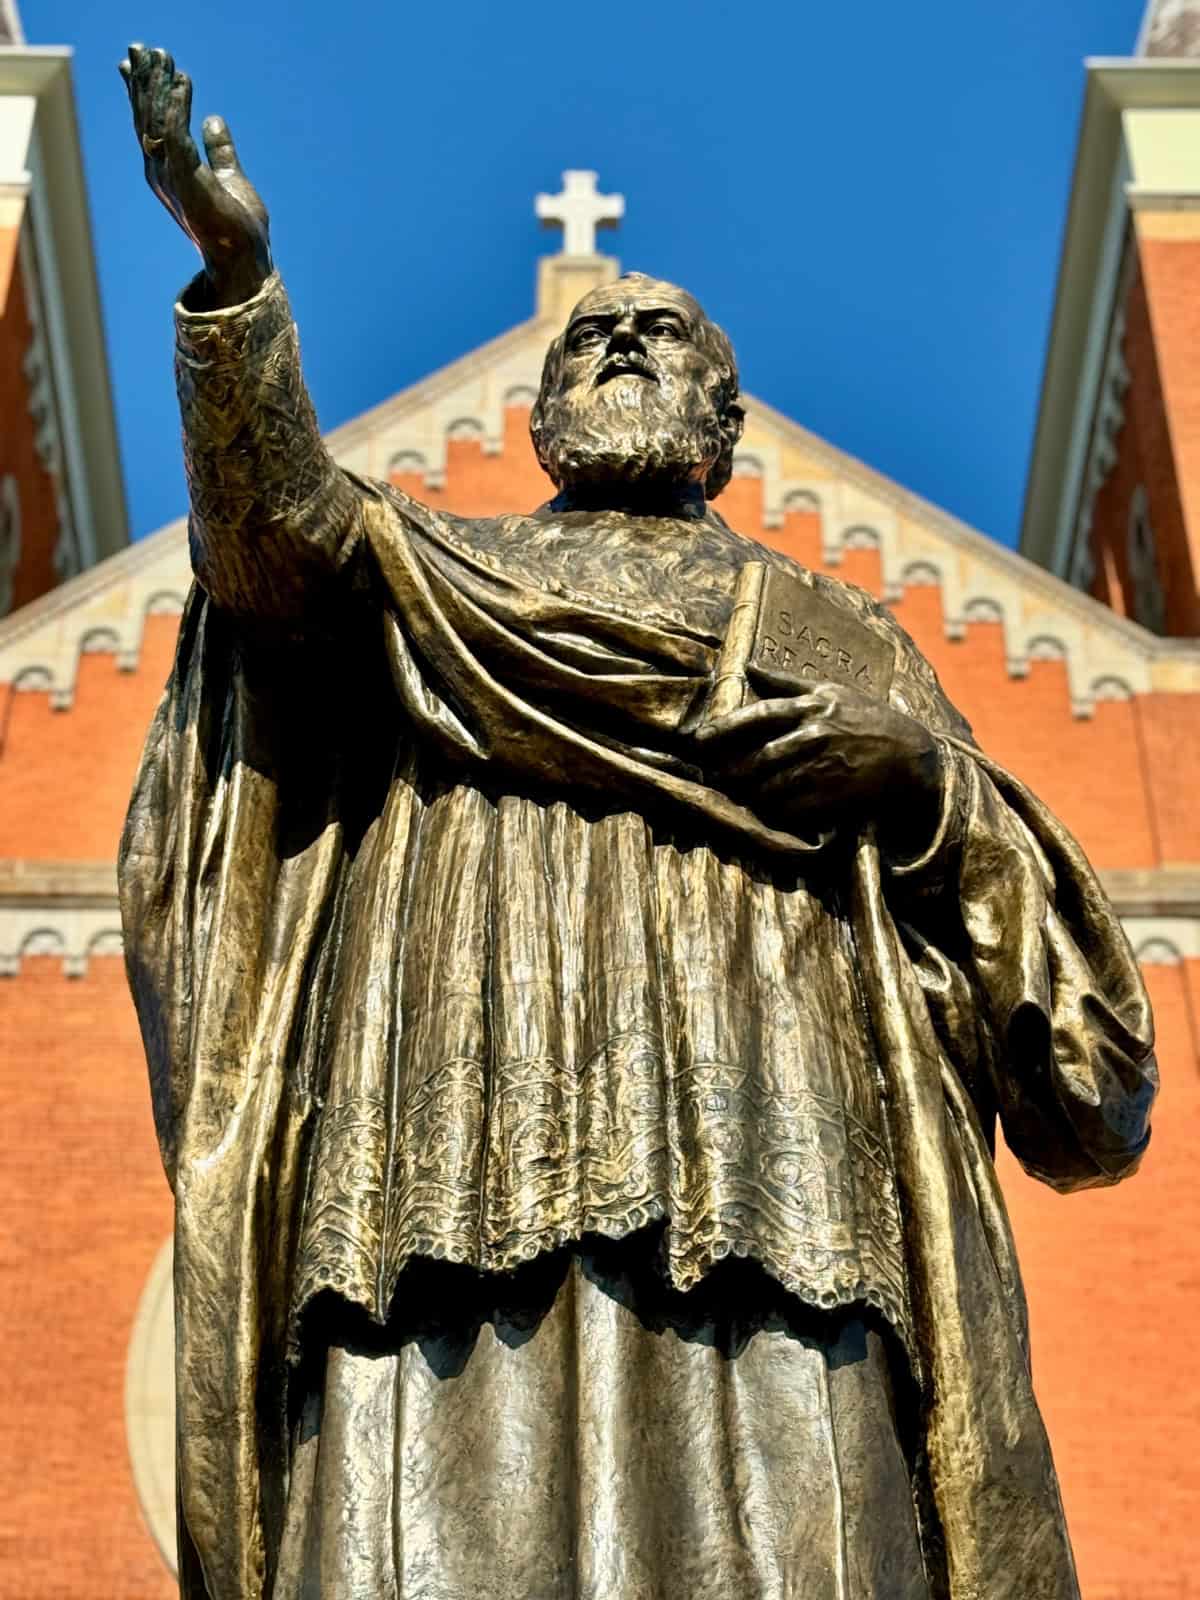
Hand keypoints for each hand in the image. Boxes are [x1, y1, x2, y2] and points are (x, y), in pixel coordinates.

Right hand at [119, 43, 271, 307]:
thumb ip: (220, 150)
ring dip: (156, 86)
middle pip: (146, 118)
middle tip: (140, 47)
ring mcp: (172, 177)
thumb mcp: (230, 178)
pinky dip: (177, 106)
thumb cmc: (237, 228)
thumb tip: (214, 120)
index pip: (152, 124)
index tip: (140, 62)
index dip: (145, 92)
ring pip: (157, 121)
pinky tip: (182, 82)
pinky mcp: (188, 180)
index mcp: (169, 172)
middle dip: (143, 81)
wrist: (244, 260)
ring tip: (160, 55)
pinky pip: (177, 134)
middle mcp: (162, 173)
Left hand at [695, 681, 942, 851]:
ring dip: (748, 793)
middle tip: (712, 776)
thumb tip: (749, 667)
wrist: (910, 753)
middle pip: (760, 757)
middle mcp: (816, 734)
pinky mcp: (834, 794)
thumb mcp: (831, 690)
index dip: (725, 729)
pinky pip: (793, 807)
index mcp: (813, 706)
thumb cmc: (867, 717)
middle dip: (730, 770)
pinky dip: (773, 810)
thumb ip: (786, 682)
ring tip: (734, 793)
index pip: (759, 716)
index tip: (700, 739)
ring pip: (772, 785)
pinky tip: (763, 809)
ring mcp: (825, 767)